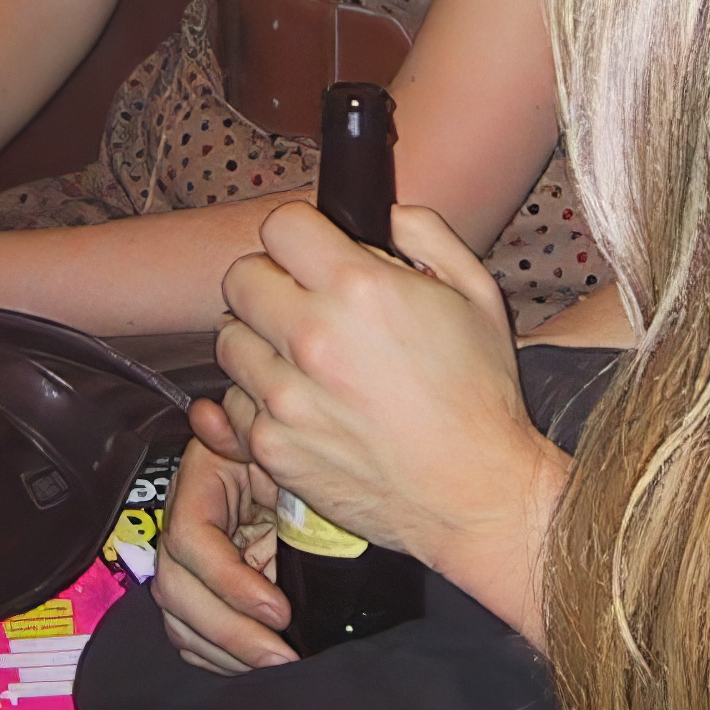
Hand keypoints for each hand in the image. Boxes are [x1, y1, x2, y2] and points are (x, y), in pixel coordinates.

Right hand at [151, 398, 294, 671]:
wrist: (320, 470)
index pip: (189, 537)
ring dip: (225, 650)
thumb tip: (208, 416)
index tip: (277, 607)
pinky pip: (190, 633)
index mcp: (202, 480)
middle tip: (279, 653)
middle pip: (175, 587)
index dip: (229, 579)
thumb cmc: (305, 456)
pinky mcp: (202, 589)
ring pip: (178, 616)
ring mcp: (189, 560)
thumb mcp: (288, 451)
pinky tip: (253, 662)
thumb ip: (257, 441)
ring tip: (273, 662)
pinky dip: (218, 655)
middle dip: (229, 630)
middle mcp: (186, 521)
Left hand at [217, 202, 567, 636]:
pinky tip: (304, 406)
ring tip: (303, 359)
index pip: (280, 226)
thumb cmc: (480, 398)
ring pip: (229, 340)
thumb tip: (385, 214)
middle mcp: (312, 338)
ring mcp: (285, 397)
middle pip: (240, 278)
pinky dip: (261, 400)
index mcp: (359, 289)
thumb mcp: (476, 294)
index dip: (301, 234)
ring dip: (259, 341)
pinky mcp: (271, 446)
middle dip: (271, 282)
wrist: (476, 494)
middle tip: (304, 304)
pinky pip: (236, 402)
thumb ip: (425, 234)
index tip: (313, 252)